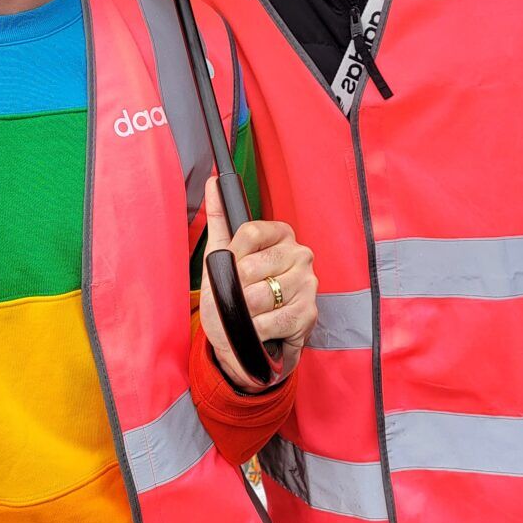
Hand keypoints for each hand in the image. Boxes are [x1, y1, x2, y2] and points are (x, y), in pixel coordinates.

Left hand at [199, 176, 317, 391]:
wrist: (240, 341)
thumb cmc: (231, 296)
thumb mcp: (220, 254)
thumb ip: (218, 217)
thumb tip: (212, 181)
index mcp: (279, 235)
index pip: (250, 232)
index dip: (232, 256)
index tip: (230, 269)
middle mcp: (300, 254)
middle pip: (252, 266)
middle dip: (236, 288)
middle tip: (237, 298)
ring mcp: (308, 283)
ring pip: (261, 295)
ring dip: (245, 312)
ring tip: (248, 314)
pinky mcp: (310, 313)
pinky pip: (273, 319)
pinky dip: (257, 329)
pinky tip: (258, 328)